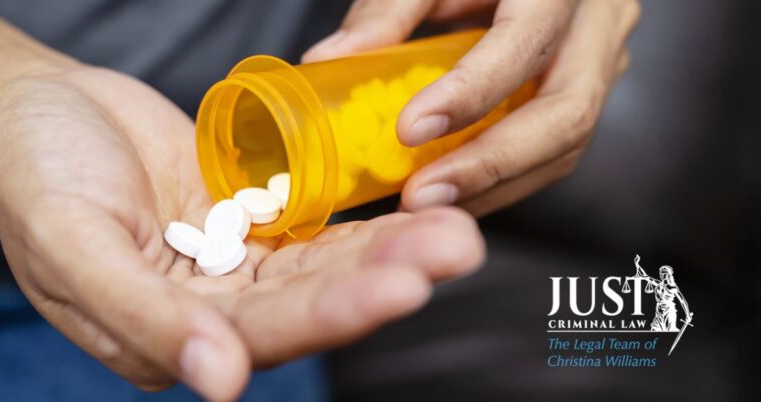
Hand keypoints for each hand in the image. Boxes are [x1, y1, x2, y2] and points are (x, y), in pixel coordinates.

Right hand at [0, 66, 484, 400]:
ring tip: (454, 232)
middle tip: (456, 248)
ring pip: (324, 265)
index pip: (265, 333)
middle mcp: (213, 309)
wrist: (34, 110)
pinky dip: (361, 223)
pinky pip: (314, 227)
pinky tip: (412, 214)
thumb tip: (220, 384)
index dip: (335, 312)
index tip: (405, 287)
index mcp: (165, 336)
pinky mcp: (249, 221)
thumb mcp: (73, 248)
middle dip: (386, 277)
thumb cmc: (33, 174)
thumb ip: (144, 320)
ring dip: (389, 250)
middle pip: (312, 300)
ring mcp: (235, 264)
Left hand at [303, 0, 639, 215]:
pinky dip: (504, 179)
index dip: (470, 93)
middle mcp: (598, 22)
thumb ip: (388, 9)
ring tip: (429, 200)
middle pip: (565, 114)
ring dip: (494, 185)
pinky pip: (555, 149)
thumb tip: (329, 61)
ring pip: (565, 145)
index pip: (525, 42)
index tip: (410, 130)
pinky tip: (458, 190)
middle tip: (421, 195)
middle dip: (487, 166)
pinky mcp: (591, 88)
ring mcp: (604, 59)